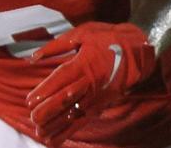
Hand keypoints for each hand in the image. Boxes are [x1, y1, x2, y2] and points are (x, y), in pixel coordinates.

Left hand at [26, 23, 156, 146]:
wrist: (140, 51)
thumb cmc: (107, 38)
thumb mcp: (80, 34)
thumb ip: (55, 47)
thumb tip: (32, 57)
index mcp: (84, 64)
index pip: (62, 79)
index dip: (46, 91)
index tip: (30, 101)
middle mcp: (91, 83)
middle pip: (67, 100)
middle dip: (49, 111)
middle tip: (33, 118)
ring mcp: (97, 96)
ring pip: (75, 114)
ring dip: (57, 125)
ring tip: (40, 133)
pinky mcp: (101, 105)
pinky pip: (83, 120)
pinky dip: (69, 131)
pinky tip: (55, 139)